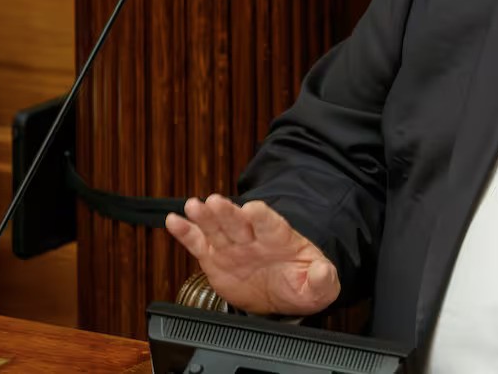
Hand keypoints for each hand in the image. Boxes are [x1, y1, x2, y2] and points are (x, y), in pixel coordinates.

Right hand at [165, 194, 339, 315]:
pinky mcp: (215, 258)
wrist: (282, 295)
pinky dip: (185, 232)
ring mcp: (233, 246)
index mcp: (281, 239)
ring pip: (217, 228)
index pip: (272, 225)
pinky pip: (198, 243)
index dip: (262, 217)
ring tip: (193, 206)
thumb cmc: (301, 284)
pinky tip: (174, 221)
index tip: (254, 209)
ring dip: (204, 217)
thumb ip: (322, 279)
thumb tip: (323, 271)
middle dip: (228, 212)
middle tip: (215, 202)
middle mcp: (254, 238)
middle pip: (240, 222)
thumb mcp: (319, 287)